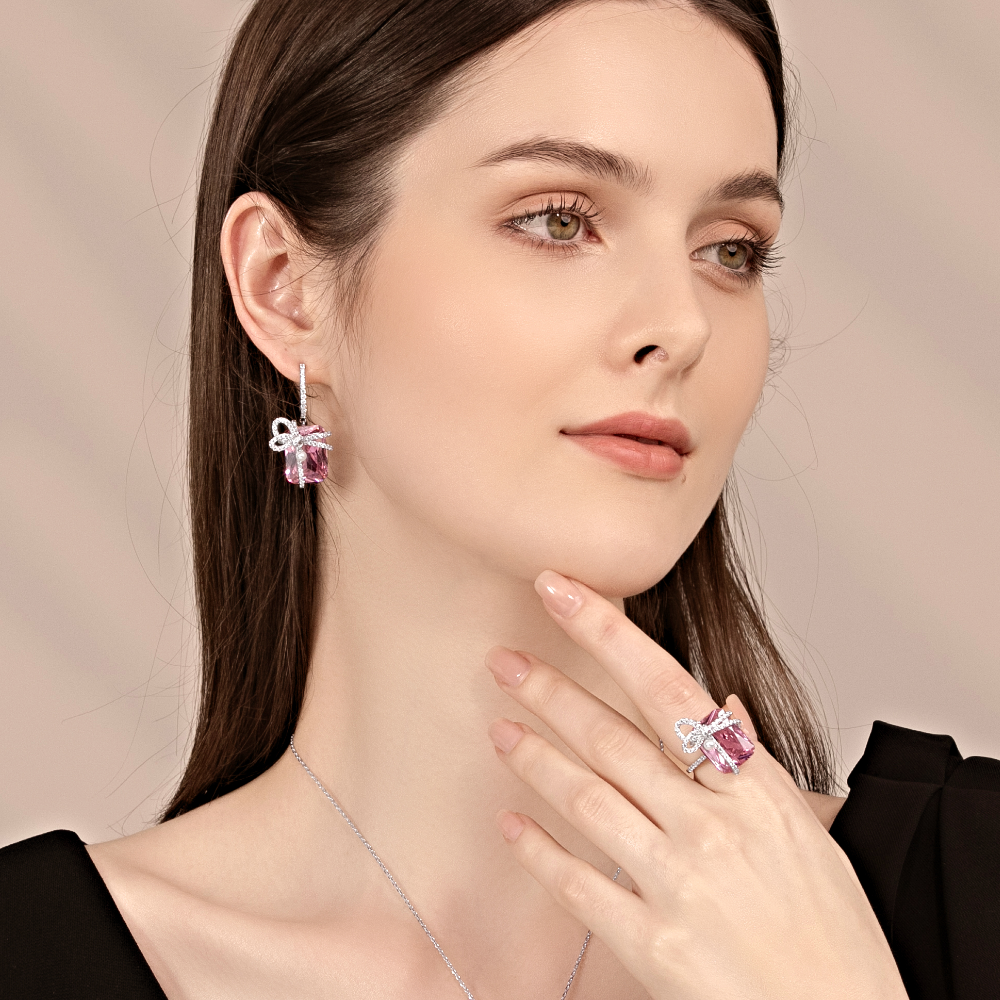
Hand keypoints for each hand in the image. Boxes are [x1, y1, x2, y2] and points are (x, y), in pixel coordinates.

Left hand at [484, 570, 906, 999]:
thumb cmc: (832, 934)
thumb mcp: (810, 833)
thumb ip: (755, 762)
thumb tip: (722, 702)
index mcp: (756, 792)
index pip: (668, 690)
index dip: (608, 634)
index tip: (563, 592)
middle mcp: (713, 828)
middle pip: (613, 739)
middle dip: (550, 691)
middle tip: (505, 662)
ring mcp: (680, 885)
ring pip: (587, 799)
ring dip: (535, 757)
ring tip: (500, 727)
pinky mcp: (652, 944)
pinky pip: (579, 884)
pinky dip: (538, 850)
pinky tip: (508, 824)